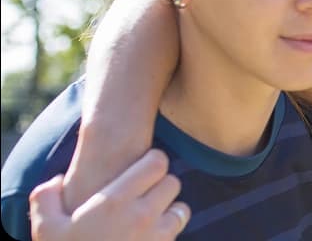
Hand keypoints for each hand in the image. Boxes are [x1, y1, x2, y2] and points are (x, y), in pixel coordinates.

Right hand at [30, 149, 188, 240]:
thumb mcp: (47, 228)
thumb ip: (46, 198)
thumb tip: (59, 180)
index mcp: (115, 202)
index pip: (157, 163)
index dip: (152, 160)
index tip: (143, 165)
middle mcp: (143, 216)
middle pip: (173, 183)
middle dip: (161, 184)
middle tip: (145, 191)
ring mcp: (159, 237)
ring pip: (181, 209)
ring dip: (169, 209)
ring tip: (150, 214)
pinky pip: (177, 233)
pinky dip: (168, 231)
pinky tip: (150, 235)